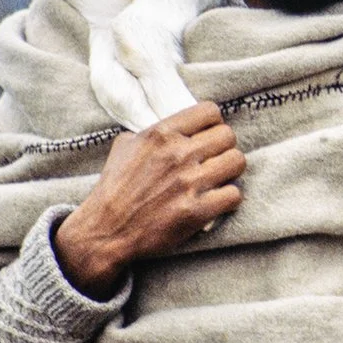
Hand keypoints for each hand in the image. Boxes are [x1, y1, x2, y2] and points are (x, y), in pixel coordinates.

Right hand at [53, 102, 244, 298]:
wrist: (105, 230)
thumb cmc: (114, 188)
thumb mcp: (124, 146)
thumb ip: (151, 131)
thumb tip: (173, 126)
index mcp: (161, 134)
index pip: (210, 111)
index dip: (213, 123)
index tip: (207, 135)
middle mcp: (178, 154)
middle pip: (228, 135)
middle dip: (223, 147)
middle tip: (213, 159)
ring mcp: (189, 183)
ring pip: (237, 161)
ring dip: (230, 171)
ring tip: (218, 178)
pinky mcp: (197, 210)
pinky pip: (234, 194)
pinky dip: (228, 198)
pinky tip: (216, 200)